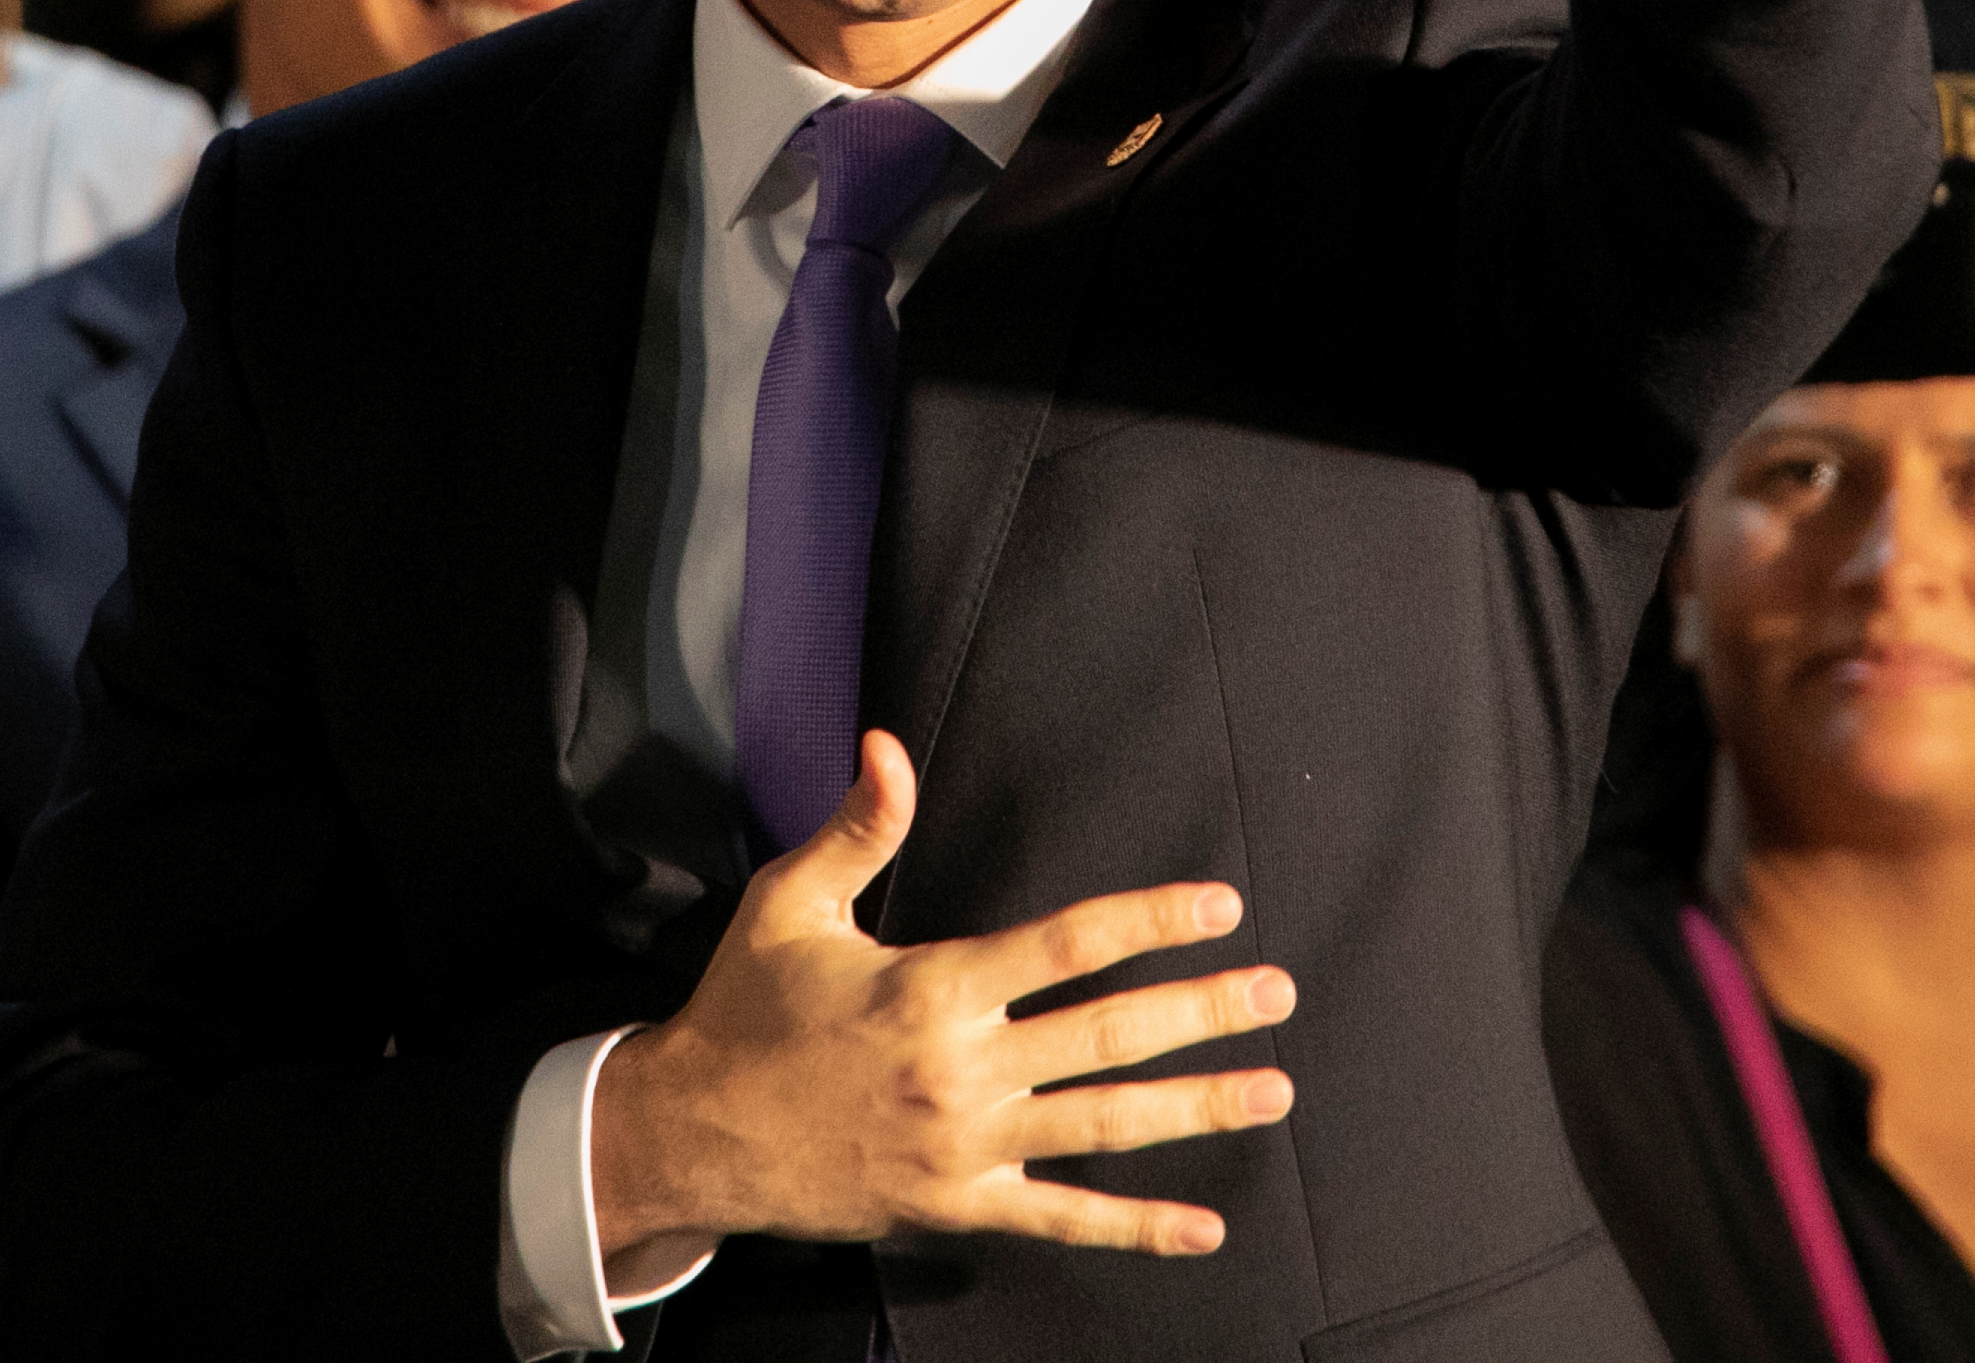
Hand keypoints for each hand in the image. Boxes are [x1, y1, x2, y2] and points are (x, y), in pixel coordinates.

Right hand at [588, 732, 1293, 1284]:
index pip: (1067, 946)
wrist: (698, 1132)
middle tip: (1276, 993)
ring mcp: (966, 1146)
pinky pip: (1063, 1220)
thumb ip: (858, 828)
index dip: (1150, 922)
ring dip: (1196, 1107)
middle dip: (1202, 1012)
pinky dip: (1137, 1227)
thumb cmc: (746, 1008)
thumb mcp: (790, 903)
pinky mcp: (960, 1204)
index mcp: (930, 989)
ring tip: (1272, 1087)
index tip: (1219, 906)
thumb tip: (886, 746)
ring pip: (1104, 1125)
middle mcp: (960, 1070)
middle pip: (1108, 1035)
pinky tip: (1204, 1227)